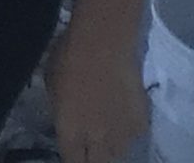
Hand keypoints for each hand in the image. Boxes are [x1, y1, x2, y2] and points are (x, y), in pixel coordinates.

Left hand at [46, 21, 151, 162]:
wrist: (105, 43)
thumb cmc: (69, 57)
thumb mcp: (52, 86)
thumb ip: (61, 111)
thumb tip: (68, 119)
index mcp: (70, 133)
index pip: (72, 162)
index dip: (73, 158)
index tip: (74, 151)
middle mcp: (97, 142)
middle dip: (93, 158)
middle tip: (91, 147)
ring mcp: (122, 135)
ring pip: (117, 153)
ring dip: (110, 147)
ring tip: (107, 129)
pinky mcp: (141, 124)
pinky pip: (133, 135)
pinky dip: (127, 129)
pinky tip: (123, 112)